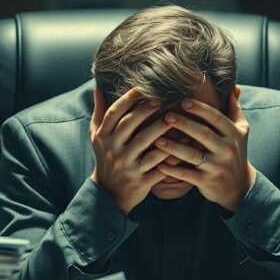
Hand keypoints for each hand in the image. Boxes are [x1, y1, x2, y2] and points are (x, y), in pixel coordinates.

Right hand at [89, 87, 171, 214]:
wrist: (108, 193)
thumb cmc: (105, 158)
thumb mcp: (96, 136)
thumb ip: (100, 112)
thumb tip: (97, 87)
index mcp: (103, 137)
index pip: (113, 114)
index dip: (126, 99)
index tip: (141, 88)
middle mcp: (113, 150)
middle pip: (128, 125)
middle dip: (144, 111)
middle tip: (160, 99)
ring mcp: (127, 165)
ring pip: (144, 144)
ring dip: (159, 129)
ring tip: (172, 118)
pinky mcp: (141, 179)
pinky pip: (157, 166)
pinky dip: (169, 157)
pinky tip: (183, 146)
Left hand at [153, 86, 256, 212]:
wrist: (238, 187)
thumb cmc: (235, 153)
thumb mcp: (241, 131)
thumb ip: (234, 109)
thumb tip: (233, 86)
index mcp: (234, 134)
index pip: (216, 118)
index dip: (200, 109)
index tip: (183, 101)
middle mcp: (227, 150)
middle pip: (203, 134)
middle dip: (184, 124)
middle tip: (166, 116)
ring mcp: (217, 167)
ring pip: (193, 155)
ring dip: (174, 148)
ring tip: (158, 140)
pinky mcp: (207, 182)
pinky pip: (187, 175)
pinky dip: (172, 170)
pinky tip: (159, 164)